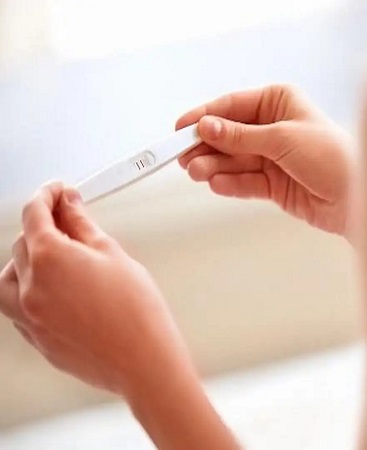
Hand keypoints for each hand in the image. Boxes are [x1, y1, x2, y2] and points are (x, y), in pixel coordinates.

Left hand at [0, 183, 193, 394]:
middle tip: (69, 219)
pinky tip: (55, 288)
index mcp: (49, 259)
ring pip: (9, 278)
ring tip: (53, 257)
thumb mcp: (114, 255)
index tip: (57, 190)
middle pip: (23, 243)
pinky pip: (17, 306)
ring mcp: (28, 316)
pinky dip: (29, 290)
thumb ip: (83, 227)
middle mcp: (30, 287)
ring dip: (26, 260)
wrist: (142, 360)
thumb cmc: (136, 312)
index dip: (47, 195)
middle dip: (43, 225)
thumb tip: (70, 207)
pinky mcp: (36, 338)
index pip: (35, 214)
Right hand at [176, 84, 354, 236]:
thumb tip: (206, 127)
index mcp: (279, 102)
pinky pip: (245, 182)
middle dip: (207, 147)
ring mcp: (273, 157)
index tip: (180, 128)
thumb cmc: (332, 156)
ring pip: (234, 161)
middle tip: (184, 158)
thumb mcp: (282, 139)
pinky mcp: (274, 184)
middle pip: (229, 136)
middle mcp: (273, 127)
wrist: (357, 198)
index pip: (233, 106)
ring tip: (197, 173)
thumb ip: (241, 137)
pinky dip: (230, 183)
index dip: (204, 117)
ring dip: (214, 167)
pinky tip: (216, 184)